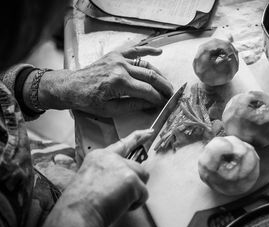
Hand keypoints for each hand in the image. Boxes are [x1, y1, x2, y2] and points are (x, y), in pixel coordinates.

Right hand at [28, 129, 152, 226]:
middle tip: (120, 197)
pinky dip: (136, 204)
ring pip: (143, 178)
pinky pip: (144, 194)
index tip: (149, 131)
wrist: (77, 214)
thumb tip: (123, 181)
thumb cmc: (80, 204)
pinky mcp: (131, 179)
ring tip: (117, 202)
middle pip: (137, 167)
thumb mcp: (90, 179)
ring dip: (135, 193)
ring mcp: (123, 167)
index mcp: (99, 156)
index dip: (138, 137)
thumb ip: (107, 174)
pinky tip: (120, 207)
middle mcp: (111, 158)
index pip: (123, 144)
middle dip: (134, 183)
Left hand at [36, 46, 172, 116]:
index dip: (159, 99)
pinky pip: (135, 50)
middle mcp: (121, 67)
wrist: (71, 86)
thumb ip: (133, 105)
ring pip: (146, 64)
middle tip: (172, 94)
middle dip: (164, 87)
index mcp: (120, 82)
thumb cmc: (88, 100)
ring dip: (158, 73)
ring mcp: (119, 58)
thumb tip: (152, 105)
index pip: (147, 91)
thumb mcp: (110, 109)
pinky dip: (147, 50)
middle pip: (151, 76)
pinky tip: (159, 52)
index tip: (166, 104)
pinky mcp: (115, 54)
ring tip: (166, 83)